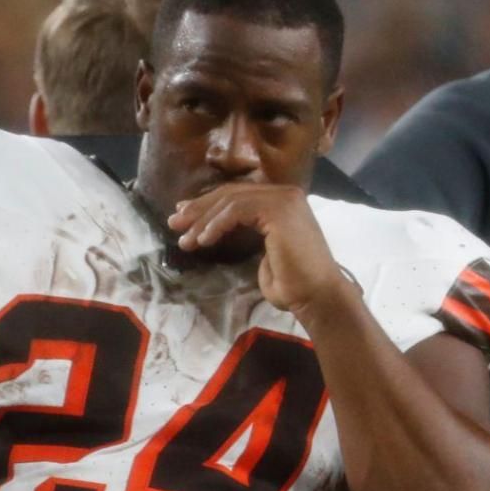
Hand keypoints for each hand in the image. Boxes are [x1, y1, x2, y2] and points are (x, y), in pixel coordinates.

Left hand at [167, 184, 349, 316]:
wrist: (315, 296)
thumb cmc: (290, 283)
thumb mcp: (260, 253)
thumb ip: (243, 233)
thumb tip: (215, 228)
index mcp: (281, 202)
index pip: (236, 196)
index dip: (207, 204)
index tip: (183, 217)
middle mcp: (284, 195)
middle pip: (230, 194)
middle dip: (198, 209)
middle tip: (174, 223)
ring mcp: (284, 199)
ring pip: (231, 201)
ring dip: (203, 220)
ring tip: (185, 241)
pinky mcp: (280, 209)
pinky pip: (237, 210)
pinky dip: (216, 224)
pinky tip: (203, 240)